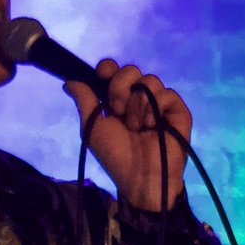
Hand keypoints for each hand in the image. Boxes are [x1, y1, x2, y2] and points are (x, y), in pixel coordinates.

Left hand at [66, 59, 191, 211]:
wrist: (141, 175)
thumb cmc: (115, 154)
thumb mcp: (93, 127)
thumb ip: (84, 100)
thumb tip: (67, 81)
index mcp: (116, 99)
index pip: (114, 70)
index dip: (108, 69)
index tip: (102, 76)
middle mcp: (137, 98)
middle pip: (130, 70)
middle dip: (120, 88)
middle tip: (118, 111)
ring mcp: (158, 103)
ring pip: (150, 79)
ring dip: (138, 104)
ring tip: (137, 127)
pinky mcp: (177, 110)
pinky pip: (167, 92)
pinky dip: (156, 108)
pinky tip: (153, 126)